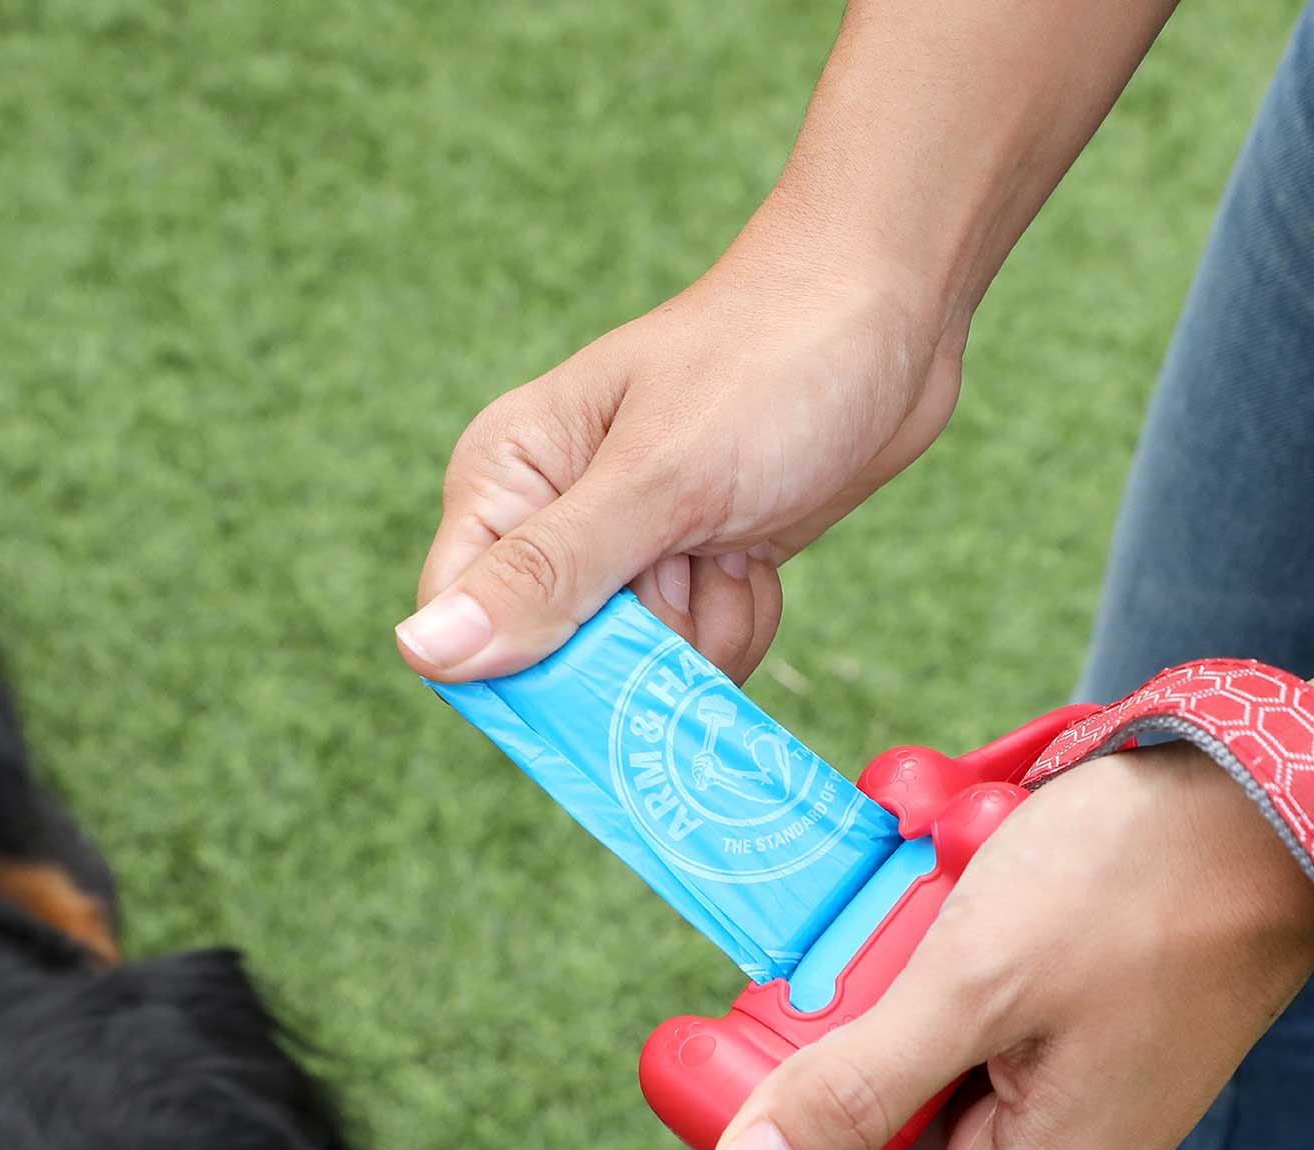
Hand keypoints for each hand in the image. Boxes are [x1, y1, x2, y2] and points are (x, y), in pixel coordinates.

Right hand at [395, 205, 963, 684]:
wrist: (892, 314)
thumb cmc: (768, 364)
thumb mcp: (658, 477)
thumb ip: (547, 572)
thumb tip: (422, 652)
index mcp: (508, 482)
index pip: (467, 631)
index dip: (532, 669)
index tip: (616, 650)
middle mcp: (554, 522)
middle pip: (562, 668)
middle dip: (646, 645)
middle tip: (695, 562)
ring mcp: (627, 550)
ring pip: (642, 671)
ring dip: (707, 629)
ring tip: (735, 540)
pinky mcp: (692, 567)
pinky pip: (699, 653)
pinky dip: (741, 615)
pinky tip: (758, 552)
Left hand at [708, 746, 1313, 1149]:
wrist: (1271, 804)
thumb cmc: (1132, 892)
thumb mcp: (968, 990)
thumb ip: (855, 1090)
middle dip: (839, 1095)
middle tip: (772, 1026)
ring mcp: (1078, 1085)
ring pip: (937, 1082)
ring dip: (885, 1019)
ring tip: (867, 931)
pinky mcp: (1083, 1024)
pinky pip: (977, 1028)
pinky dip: (933, 983)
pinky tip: (919, 908)